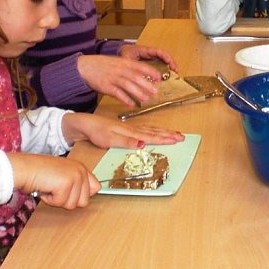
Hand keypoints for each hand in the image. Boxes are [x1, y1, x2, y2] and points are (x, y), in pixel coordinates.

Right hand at [7, 153, 99, 208]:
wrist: (24, 168)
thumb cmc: (38, 172)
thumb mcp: (61, 175)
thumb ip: (75, 182)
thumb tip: (88, 196)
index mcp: (81, 168)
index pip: (96, 188)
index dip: (82, 195)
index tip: (69, 193)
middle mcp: (81, 171)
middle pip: (84, 202)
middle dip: (66, 200)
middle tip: (55, 189)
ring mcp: (75, 177)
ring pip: (72, 205)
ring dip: (57, 200)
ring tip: (49, 187)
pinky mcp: (66, 184)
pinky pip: (61, 203)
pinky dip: (50, 200)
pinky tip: (45, 188)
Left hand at [61, 113, 184, 149]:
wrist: (86, 124)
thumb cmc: (97, 132)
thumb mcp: (110, 139)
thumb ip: (127, 141)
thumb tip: (143, 144)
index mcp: (132, 132)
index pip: (152, 136)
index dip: (165, 139)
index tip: (177, 140)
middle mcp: (134, 129)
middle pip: (155, 132)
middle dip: (169, 135)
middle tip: (182, 137)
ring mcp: (131, 128)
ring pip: (152, 130)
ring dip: (164, 132)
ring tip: (174, 134)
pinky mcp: (127, 129)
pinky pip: (146, 129)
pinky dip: (154, 131)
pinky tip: (156, 132)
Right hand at [77, 53, 163, 106]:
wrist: (85, 66)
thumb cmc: (102, 65)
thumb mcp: (118, 62)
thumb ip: (130, 68)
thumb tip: (144, 75)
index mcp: (124, 62)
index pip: (140, 66)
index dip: (151, 72)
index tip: (159, 78)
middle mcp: (120, 69)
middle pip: (136, 77)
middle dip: (147, 85)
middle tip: (156, 92)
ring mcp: (112, 78)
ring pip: (127, 85)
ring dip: (137, 93)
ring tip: (146, 99)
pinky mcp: (105, 86)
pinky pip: (117, 93)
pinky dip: (124, 99)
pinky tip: (131, 104)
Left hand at [119, 43, 177, 72]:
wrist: (118, 53)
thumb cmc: (123, 53)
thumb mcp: (126, 59)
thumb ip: (132, 66)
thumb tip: (139, 74)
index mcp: (146, 50)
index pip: (160, 52)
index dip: (168, 58)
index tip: (172, 65)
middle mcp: (150, 53)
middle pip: (165, 56)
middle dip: (172, 63)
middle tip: (176, 71)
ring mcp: (150, 58)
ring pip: (163, 60)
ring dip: (169, 66)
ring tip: (173, 74)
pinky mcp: (149, 63)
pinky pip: (159, 64)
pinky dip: (164, 69)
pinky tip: (165, 76)